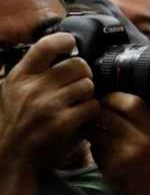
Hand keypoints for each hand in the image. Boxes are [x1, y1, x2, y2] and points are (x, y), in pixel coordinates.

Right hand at [0, 34, 98, 170]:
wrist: (13, 154)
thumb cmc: (18, 119)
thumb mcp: (14, 89)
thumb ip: (34, 69)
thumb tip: (62, 45)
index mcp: (21, 76)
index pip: (46, 45)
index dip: (64, 40)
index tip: (71, 44)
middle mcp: (33, 88)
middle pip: (78, 65)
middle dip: (83, 74)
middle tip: (78, 84)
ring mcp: (48, 105)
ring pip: (88, 85)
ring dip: (88, 94)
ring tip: (77, 103)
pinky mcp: (63, 122)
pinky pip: (92, 106)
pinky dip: (91, 111)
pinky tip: (81, 117)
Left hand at [88, 93, 149, 194]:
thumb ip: (148, 108)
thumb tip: (124, 86)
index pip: (126, 99)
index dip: (111, 99)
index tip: (108, 103)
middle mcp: (146, 134)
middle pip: (107, 112)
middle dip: (98, 114)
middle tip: (97, 119)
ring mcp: (131, 150)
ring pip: (97, 130)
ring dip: (92, 131)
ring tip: (97, 134)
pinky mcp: (117, 166)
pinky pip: (96, 149)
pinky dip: (95, 149)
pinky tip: (102, 152)